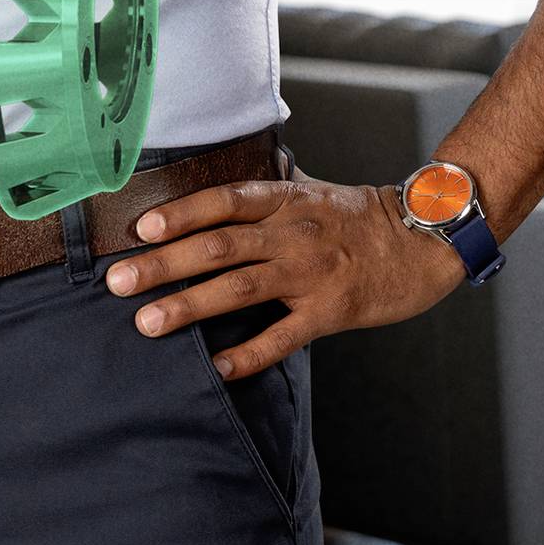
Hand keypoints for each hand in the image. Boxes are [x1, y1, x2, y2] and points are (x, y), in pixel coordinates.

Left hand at [103, 177, 466, 380]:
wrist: (425, 241)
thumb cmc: (358, 217)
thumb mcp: (308, 190)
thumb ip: (263, 190)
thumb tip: (215, 177)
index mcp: (283, 200)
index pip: (222, 201)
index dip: (179, 214)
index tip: (139, 230)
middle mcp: (292, 233)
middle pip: (218, 246)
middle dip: (163, 265)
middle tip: (118, 282)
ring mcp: (310, 274)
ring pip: (240, 287)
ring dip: (189, 305)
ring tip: (147, 322)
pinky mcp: (330, 312)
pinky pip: (283, 336)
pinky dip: (248, 354)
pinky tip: (216, 367)